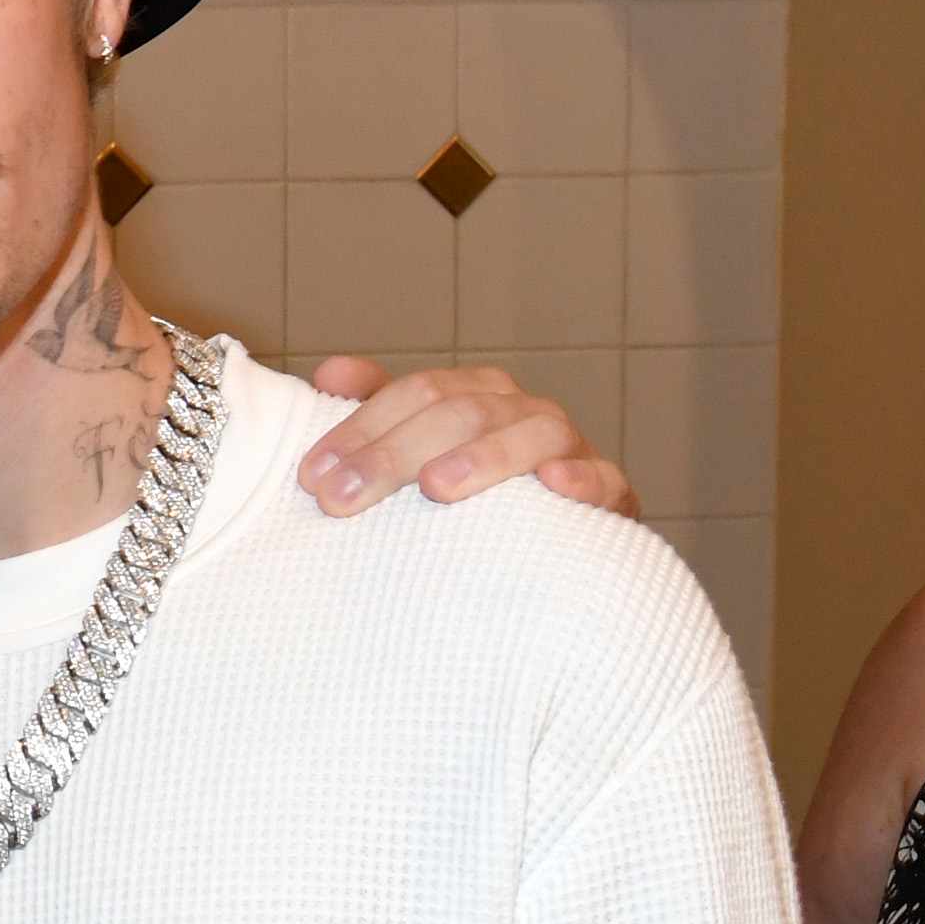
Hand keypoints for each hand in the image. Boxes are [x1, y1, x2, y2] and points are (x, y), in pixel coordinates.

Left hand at [301, 360, 637, 518]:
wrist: (558, 551)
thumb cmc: (471, 501)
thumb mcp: (417, 456)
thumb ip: (376, 414)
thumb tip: (329, 372)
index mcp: (475, 395)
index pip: (414, 393)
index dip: (360, 428)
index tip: (312, 476)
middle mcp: (521, 412)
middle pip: (459, 412)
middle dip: (393, 454)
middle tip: (340, 499)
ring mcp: (569, 449)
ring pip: (531, 434)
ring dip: (482, 458)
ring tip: (435, 487)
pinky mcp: (612, 494)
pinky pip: (605, 480)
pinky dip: (582, 479)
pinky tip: (554, 486)